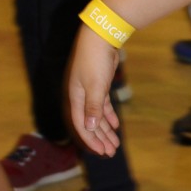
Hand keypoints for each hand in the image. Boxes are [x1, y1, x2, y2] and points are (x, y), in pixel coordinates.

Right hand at [68, 27, 121, 154]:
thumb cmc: (94, 61)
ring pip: (97, 115)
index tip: (101, 151)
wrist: (100, 38)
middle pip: (90, 123)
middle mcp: (80, 97)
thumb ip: (93, 107)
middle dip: (100, 138)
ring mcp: (89, 91)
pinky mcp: (99, 86)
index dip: (91, 139)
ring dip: (106, 130)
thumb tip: (89, 128)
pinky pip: (103, 105)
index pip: (81, 125)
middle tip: (111, 152)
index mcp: (75, 98)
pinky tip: (115, 126)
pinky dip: (109, 116)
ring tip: (115, 143)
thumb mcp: (95, 87)